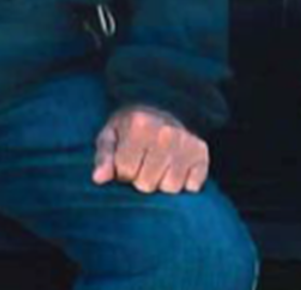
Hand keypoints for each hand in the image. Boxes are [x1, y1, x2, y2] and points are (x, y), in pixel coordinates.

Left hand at [91, 104, 208, 193]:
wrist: (157, 111)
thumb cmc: (127, 129)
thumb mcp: (109, 137)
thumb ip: (103, 157)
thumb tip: (98, 178)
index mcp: (139, 125)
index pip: (126, 172)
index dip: (122, 172)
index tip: (125, 161)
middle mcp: (166, 133)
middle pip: (147, 184)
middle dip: (140, 179)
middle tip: (142, 163)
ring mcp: (187, 143)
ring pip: (170, 188)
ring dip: (161, 183)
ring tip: (157, 166)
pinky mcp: (202, 153)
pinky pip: (191, 187)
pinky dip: (183, 183)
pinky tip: (175, 168)